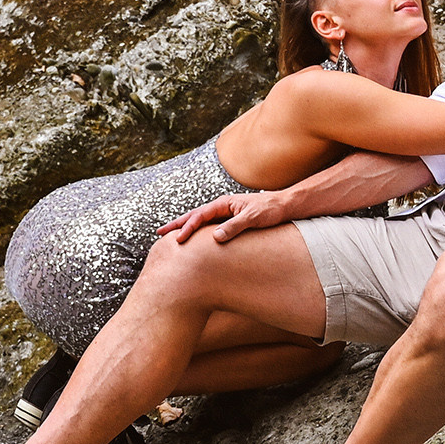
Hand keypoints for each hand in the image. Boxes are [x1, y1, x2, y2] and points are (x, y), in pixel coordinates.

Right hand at [160, 190, 299, 244]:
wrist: (285, 206)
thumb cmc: (271, 210)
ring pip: (200, 221)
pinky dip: (198, 232)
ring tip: (171, 236)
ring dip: (185, 227)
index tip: (178, 239)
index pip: (200, 216)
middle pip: (194, 216)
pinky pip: (209, 226)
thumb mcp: (253, 219)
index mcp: (224, 204)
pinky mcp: (231, 221)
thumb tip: (215, 237)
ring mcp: (225, 214)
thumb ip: (234, 227)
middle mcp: (222, 207)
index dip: (188, 228)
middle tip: (159, 233)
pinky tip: (194, 239)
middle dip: (177, 224)